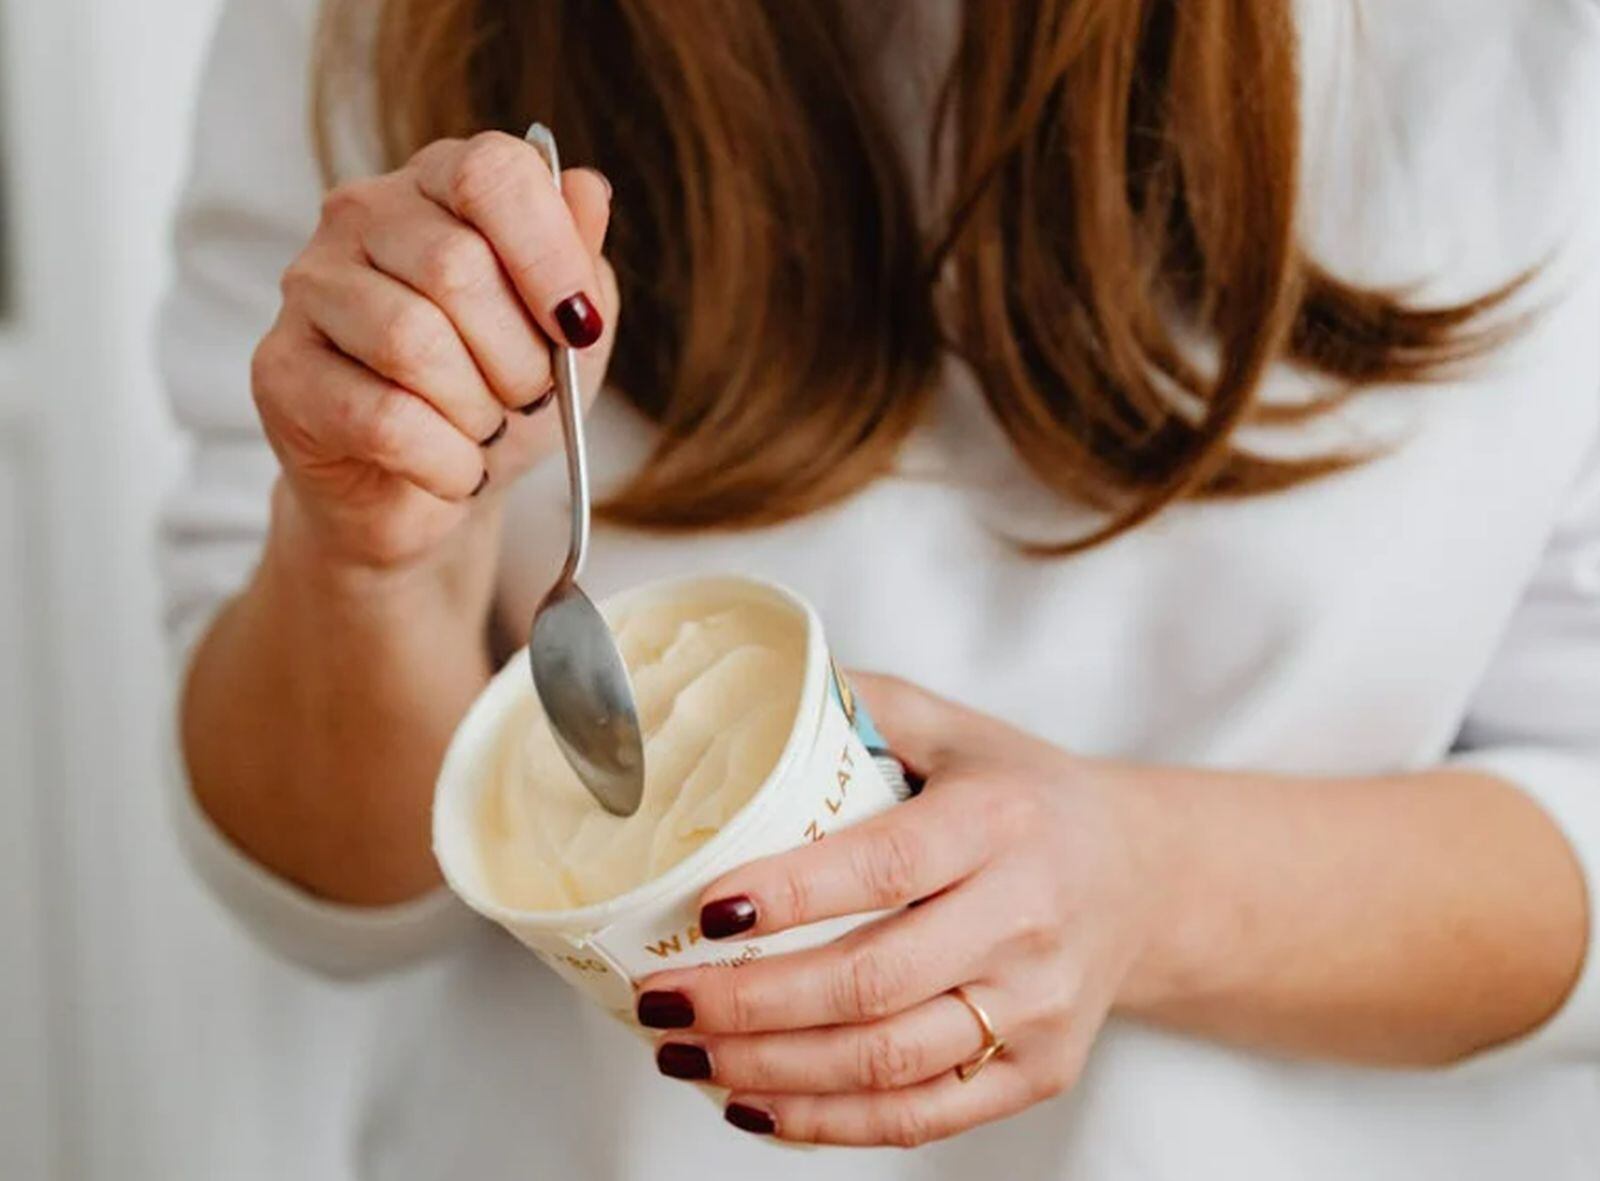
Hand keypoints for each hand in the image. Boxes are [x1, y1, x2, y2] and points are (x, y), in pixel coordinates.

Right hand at [252, 130, 617, 573]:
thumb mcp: (569, 330)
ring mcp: (310, 287)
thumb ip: (580, 259)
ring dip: (477, 411)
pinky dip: (444, 461)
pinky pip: (382, 419)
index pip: (491, 173)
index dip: (549, 255)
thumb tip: (588, 190)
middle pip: (456, 268)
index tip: (578, 327)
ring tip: (483, 429)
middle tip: (526, 397)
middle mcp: (363, 215)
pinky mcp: (280, 369)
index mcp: (441, 183)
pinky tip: (453, 468)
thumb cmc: (502, 392)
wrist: (434, 487)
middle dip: (519, 359)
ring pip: (412, 343)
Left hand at [636, 674, 1160, 1147]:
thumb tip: (743, 693)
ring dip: (770, 1069)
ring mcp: (1038, 1007)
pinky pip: (922, 1116)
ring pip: (887, 1063)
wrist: (1138, 875)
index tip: (704, 910)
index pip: (885, 867)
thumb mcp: (952, 727)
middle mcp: (1027, 918)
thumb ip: (857, 705)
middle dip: (750, 1003)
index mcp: (1000, 821)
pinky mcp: (1039, 1070)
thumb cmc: (1021, 795)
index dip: (789, 895)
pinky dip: (828, 1122)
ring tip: (684, 1054)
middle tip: (663, 999)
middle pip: (872, 982)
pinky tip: (753, 1103)